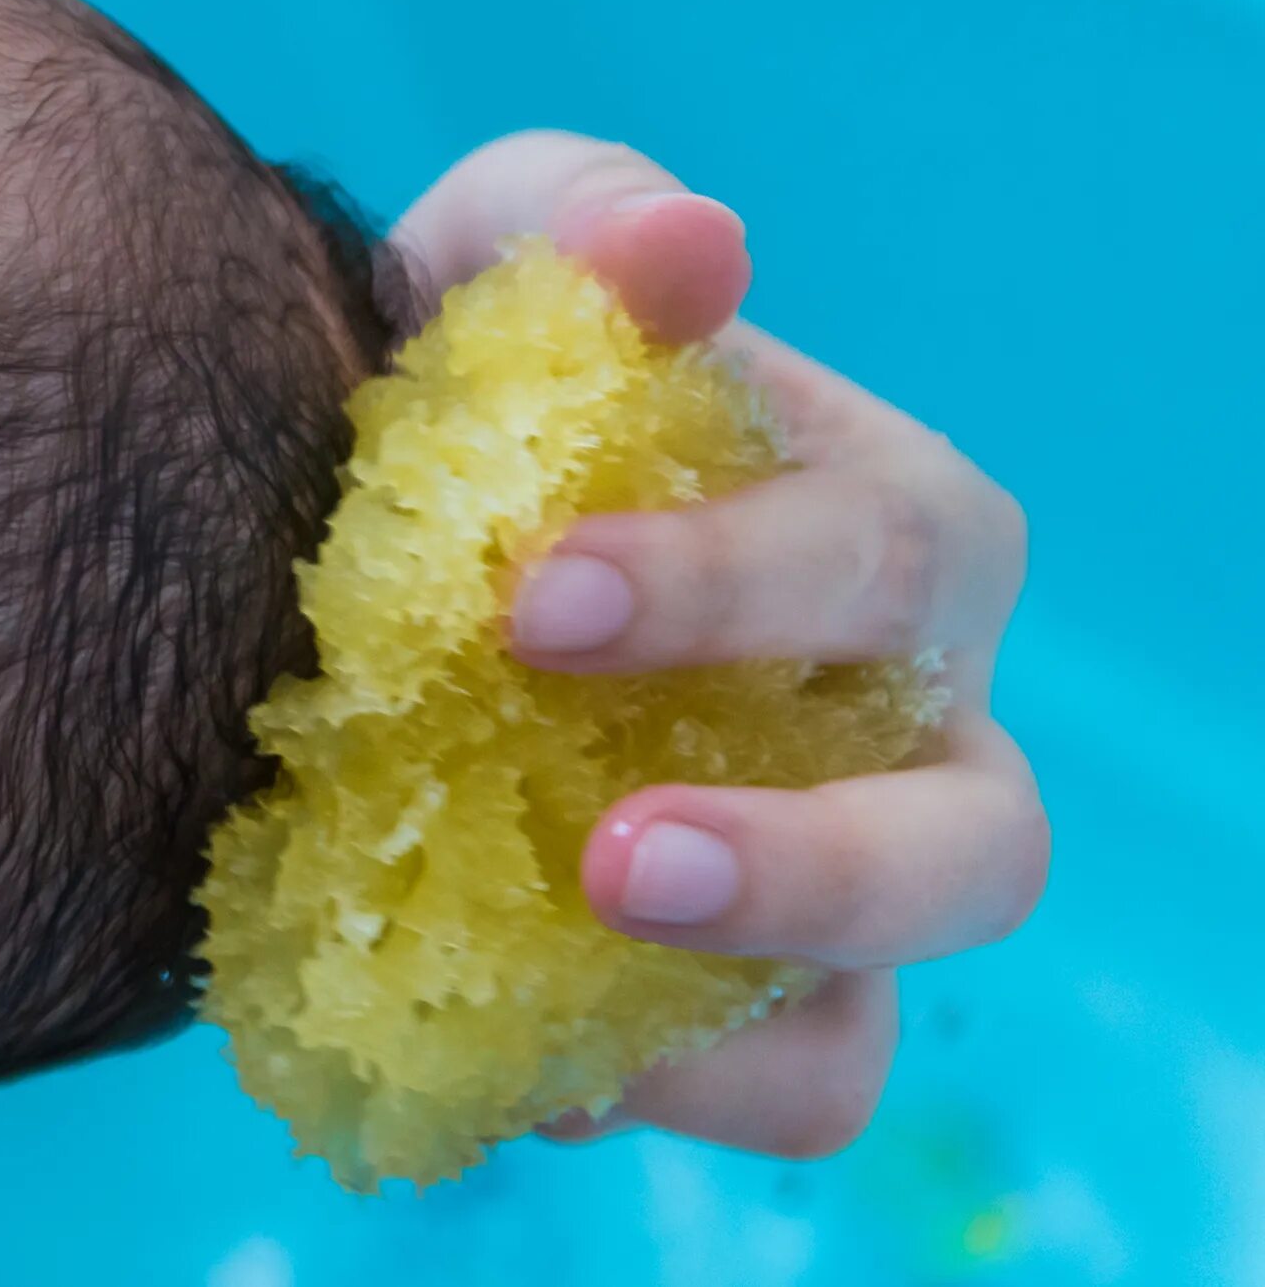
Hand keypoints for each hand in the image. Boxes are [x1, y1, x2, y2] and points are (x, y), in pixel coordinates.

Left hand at [396, 131, 1045, 1157]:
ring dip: (747, 1021)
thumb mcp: (490, 264)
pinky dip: (661, 1093)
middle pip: (973, 835)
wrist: (338, 538)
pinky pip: (772, 1091)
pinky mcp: (738, 1002)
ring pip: (885, 1010)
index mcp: (885, 529)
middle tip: (606, 855)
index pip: (884, 558)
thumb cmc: (468, 386)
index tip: (532, 601)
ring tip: (570, 998)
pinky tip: (513, 1051)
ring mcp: (837, 885)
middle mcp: (908, 722)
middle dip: (806, 863)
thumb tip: (686, 243)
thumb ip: (577, 219)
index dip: (731, 586)